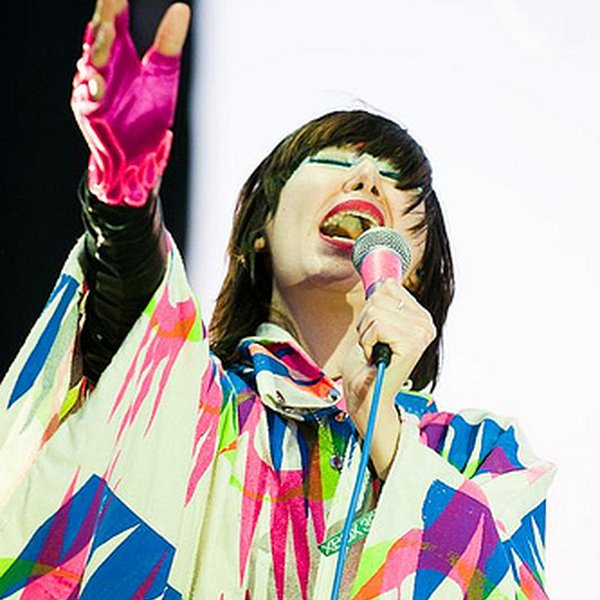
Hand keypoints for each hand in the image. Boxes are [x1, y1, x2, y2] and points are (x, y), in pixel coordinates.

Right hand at [71, 0, 190, 205]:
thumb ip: (168, 43)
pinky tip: (98, 84)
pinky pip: (87, 98)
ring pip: (90, 63)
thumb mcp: (164, 76)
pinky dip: (92, 91)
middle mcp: (103, 66)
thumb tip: (182, 8)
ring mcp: (92, 88)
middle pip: (100, 35)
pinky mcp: (89, 112)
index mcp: (120, 53)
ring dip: (98, 51)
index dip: (114, 1)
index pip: (115, 18)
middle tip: (113, 3)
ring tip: (109, 34)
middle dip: (105, 19)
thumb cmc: (147, 116)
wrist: (140, 158)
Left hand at [341, 279, 436, 476]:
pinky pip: (377, 325)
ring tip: (374, 350)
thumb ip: (382, 302)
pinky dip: (367, 341)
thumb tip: (385, 280)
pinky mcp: (413, 343)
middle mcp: (426, 323)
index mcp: (419, 316)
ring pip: (376, 311)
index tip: (375, 332)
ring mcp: (422, 333)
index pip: (388, 287)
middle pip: (380, 296)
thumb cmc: (366, 363)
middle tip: (373, 344)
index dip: (371, 309)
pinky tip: (375, 356)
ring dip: (366, 333)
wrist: (366, 395)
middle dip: (366, 321)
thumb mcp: (373, 324)